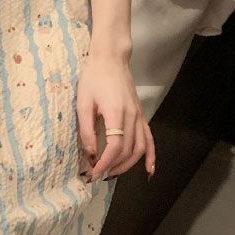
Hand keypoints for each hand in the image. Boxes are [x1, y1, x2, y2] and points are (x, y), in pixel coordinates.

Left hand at [76, 49, 155, 182]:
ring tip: (112, 174)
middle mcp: (132, 116)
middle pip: (127, 151)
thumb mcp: (83, 103)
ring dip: (127, 165)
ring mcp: (139, 116)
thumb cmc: (93, 77)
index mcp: (116, 113)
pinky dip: (150, 156)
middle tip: (96, 176)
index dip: (104, 163)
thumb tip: (90, 154)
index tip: (92, 173)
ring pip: (139, 148)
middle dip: (112, 167)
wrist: (110, 58)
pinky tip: (149, 170)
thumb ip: (86, 130)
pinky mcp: (141, 115)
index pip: (114, 147)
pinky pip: (149, 139)